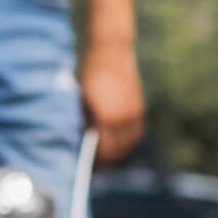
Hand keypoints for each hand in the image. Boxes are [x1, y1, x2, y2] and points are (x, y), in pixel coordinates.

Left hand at [78, 31, 143, 164]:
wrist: (111, 50)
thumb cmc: (88, 73)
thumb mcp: (79, 98)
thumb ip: (81, 121)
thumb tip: (80, 143)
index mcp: (105, 116)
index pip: (101, 150)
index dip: (94, 162)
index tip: (86, 167)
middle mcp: (122, 118)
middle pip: (115, 152)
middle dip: (105, 162)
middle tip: (94, 166)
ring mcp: (133, 114)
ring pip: (127, 146)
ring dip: (116, 154)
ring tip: (105, 157)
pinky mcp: (139, 110)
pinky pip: (134, 135)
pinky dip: (125, 143)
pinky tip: (116, 144)